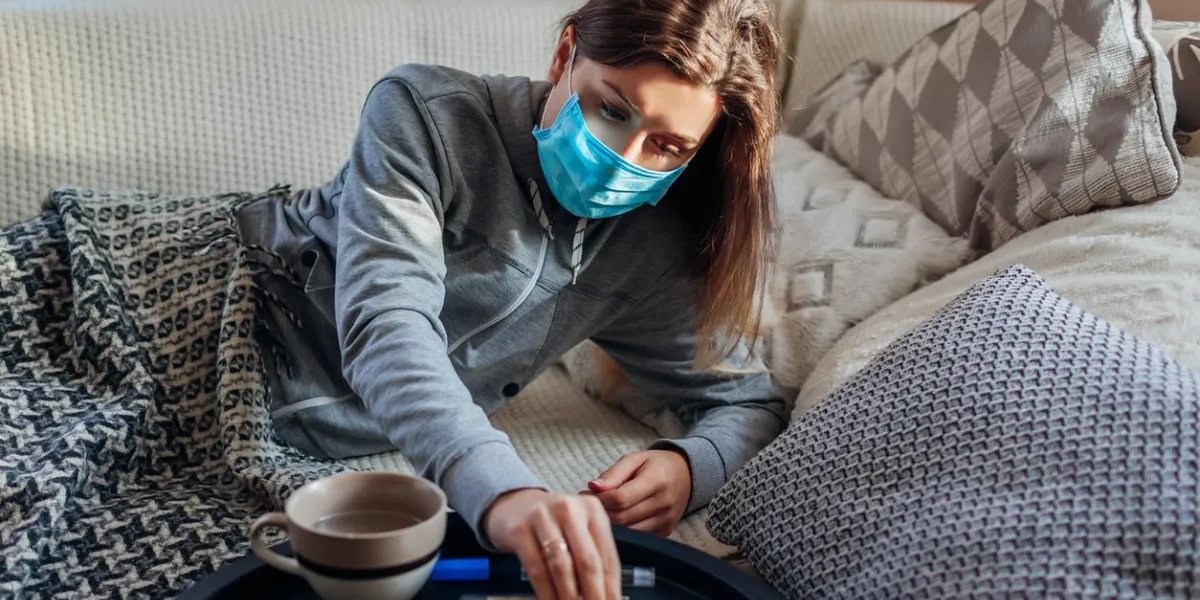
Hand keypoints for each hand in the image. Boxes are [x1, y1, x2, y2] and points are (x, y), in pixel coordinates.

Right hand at [483, 489, 621, 599]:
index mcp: (592, 509)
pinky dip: (546, 593)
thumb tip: (607, 595)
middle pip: (587, 561)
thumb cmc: (553, 523)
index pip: (607, 555)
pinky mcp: (519, 530)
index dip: (612, 587)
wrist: (514, 505)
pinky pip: (537, 569)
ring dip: (569, 596)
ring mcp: (542, 517)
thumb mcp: (579, 529)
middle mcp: (569, 509)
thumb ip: (594, 555)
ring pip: (561, 566)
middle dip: (594, 594)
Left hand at [586, 450, 690, 536]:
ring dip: (610, 524)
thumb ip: (613, 474)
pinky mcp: (665, 532)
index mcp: (656, 481)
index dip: (600, 499)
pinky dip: (623, 530)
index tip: (586, 494)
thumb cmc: (656, 465)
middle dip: (601, 512)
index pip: (621, 498)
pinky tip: (616, 519)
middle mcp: (663, 504)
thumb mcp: (635, 459)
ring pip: (628, 531)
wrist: (687, 475)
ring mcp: (666, 521)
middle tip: (589, 504)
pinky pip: (638, 537)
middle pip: (622, 518)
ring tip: (601, 510)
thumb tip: (593, 487)